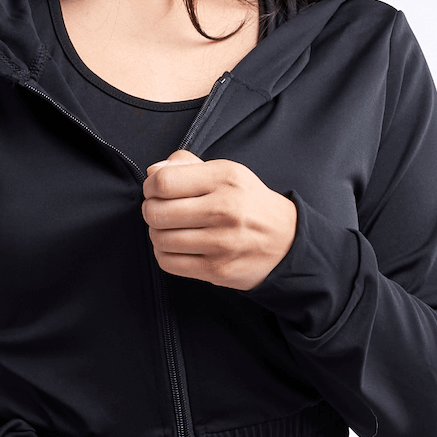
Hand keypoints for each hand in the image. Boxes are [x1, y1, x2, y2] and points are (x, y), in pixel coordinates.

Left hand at [142, 150, 297, 289]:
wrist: (286, 242)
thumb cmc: (249, 204)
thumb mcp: (227, 173)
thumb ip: (189, 166)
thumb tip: (153, 171)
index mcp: (225, 178)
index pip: (165, 182)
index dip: (150, 187)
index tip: (154, 190)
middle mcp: (224, 209)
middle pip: (157, 212)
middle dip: (150, 211)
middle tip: (159, 211)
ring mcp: (220, 242)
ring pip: (160, 238)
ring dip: (157, 234)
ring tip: (169, 229)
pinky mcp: (216, 269)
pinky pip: (169, 262)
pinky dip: (164, 254)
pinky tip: (175, 247)